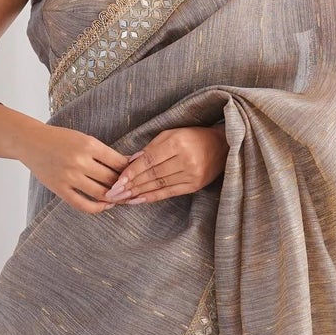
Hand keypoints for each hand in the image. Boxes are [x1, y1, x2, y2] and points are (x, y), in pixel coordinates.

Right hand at [23, 123, 130, 214]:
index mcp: (89, 145)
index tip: (136, 174)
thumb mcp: (84, 139)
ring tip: (122, 198)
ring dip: (115, 198)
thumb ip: (104, 152)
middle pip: (112, 179)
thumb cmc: (60, 139)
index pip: (119, 162)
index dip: (131, 170)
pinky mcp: (60, 189)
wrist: (31, 142)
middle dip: (125, 186)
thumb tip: (129, 163)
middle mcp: (80, 161)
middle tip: (134, 190)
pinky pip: (83, 205)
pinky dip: (97, 208)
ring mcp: (69, 177)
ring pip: (101, 194)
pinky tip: (105, 205)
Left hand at [102, 125, 227, 205]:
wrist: (222, 146)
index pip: (149, 161)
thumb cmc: (193, 136)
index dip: (131, 172)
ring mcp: (191, 175)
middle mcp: (185, 160)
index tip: (116, 181)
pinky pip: (169, 193)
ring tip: (122, 199)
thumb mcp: (172, 134)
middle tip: (113, 194)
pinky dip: (152, 197)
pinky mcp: (195, 185)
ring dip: (138, 193)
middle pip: (152, 175)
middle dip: (130, 185)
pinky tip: (138, 200)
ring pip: (159, 185)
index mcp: (177, 143)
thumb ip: (151, 147)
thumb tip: (130, 161)